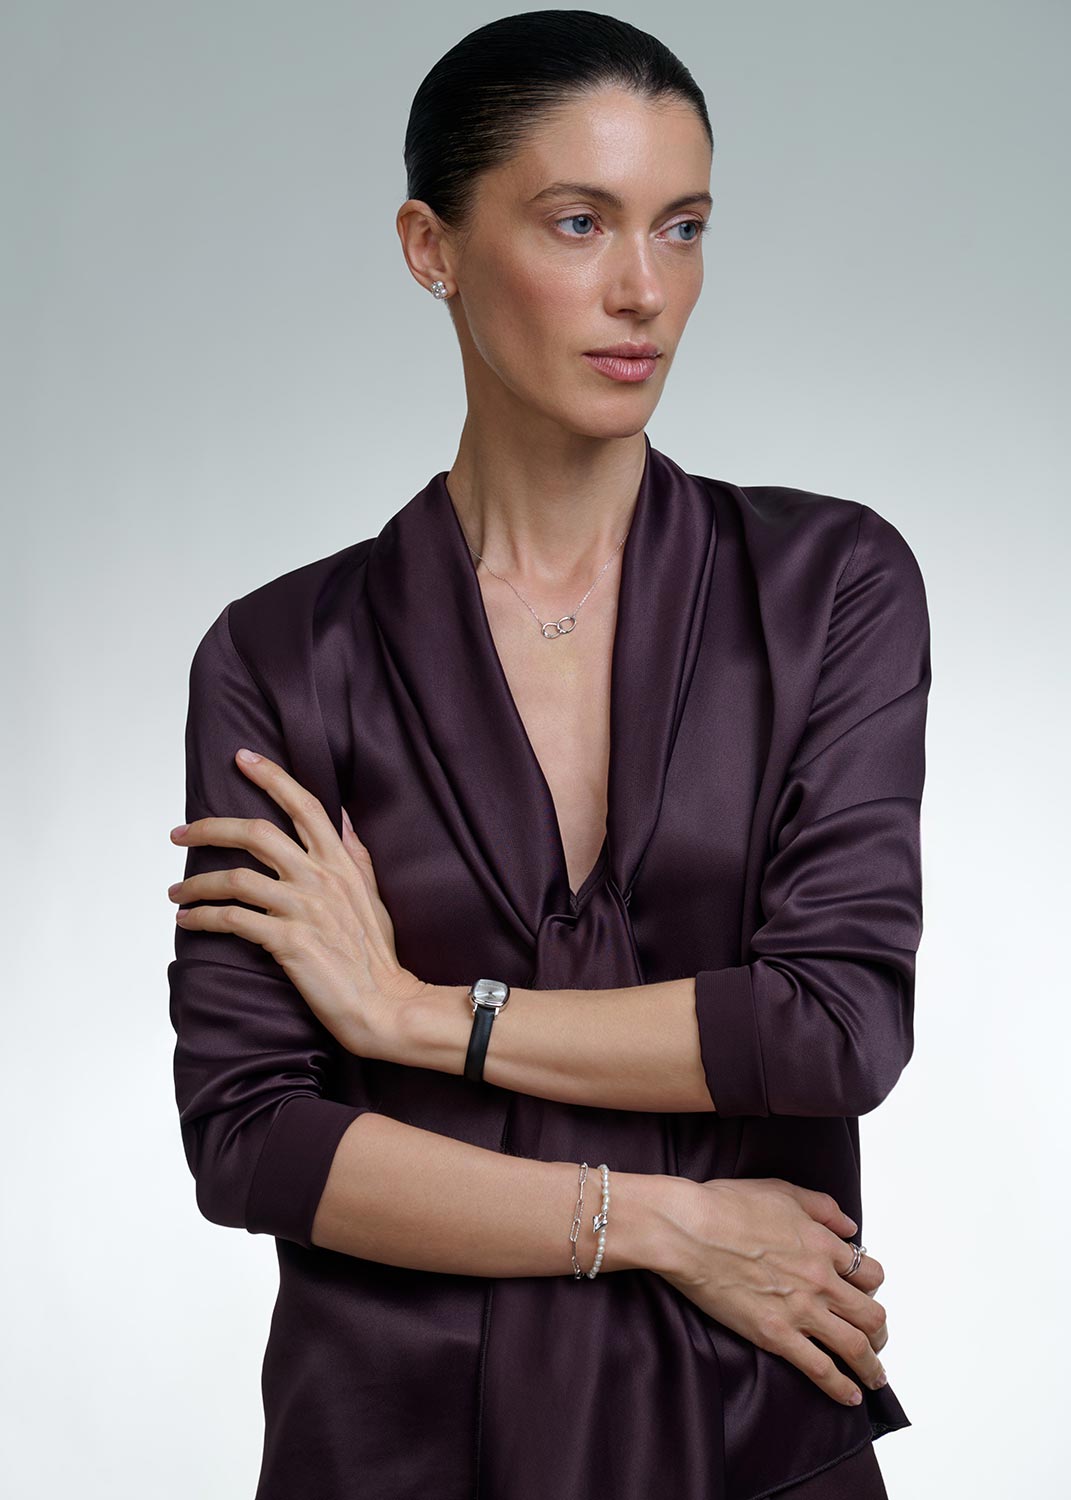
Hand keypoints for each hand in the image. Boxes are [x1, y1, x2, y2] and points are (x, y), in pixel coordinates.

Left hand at [168, 747, 428, 1053]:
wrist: (383, 1003)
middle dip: (210, 827)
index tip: (242, 757)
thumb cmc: (375, 954)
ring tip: (177, 894)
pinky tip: (187, 921)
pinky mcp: (287, 941)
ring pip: (235, 878)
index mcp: (340, 862)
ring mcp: (303, 908)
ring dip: (196, 884)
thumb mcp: (371, 894)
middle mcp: (320, 877)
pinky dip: (203, 918)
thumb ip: (354, 854)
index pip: (305, 805)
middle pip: (256, 833)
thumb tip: (343, 819)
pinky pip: (232, 920)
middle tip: (180, 833)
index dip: (272, 776)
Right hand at [656, 1176, 888, 1407]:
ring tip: (874, 1376)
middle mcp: (820, 1279)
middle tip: (876, 1338)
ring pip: (856, 1346)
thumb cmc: (726, 1206)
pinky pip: (820, 1369)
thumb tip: (849, 1226)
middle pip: (872, 1313)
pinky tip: (849, 1395)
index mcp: (822, 1244)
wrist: (690, 1230)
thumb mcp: (781, 1190)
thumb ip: (822, 1207)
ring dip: (872, 1366)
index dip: (871, 1287)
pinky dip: (841, 1387)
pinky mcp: (777, 1335)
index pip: (869, 1273)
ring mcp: (801, 1310)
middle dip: (879, 1330)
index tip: (864, 1295)